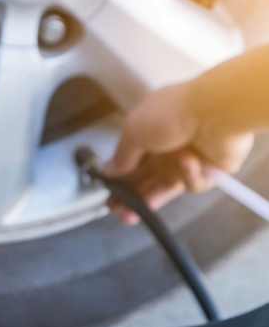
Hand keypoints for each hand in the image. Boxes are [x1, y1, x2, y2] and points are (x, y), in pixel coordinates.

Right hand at [105, 82, 253, 224]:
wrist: (216, 111)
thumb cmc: (173, 112)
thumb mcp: (133, 131)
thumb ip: (121, 156)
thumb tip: (109, 170)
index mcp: (149, 133)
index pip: (131, 162)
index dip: (120, 179)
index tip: (109, 193)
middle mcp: (168, 146)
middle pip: (146, 178)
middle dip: (130, 195)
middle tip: (116, 210)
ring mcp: (189, 159)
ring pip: (166, 187)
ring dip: (149, 199)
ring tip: (130, 215)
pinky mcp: (210, 170)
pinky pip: (192, 184)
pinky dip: (188, 176)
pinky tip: (188, 163)